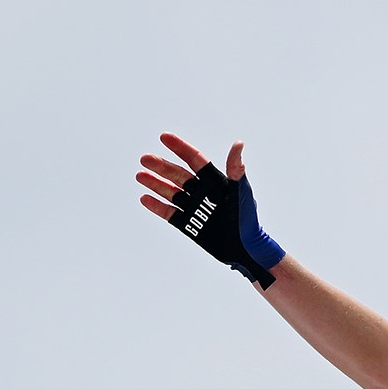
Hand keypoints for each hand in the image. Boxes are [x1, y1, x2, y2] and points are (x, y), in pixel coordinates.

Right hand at [137, 132, 285, 285]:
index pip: (194, 160)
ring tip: (140, 175)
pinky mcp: (190, 226)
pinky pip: (170, 214)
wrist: (246, 251)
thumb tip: (239, 143)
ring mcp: (195, 208)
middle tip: (144, 159)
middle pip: (178, 175)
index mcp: (214, 181)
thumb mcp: (241, 192)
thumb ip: (236, 169)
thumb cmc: (248, 220)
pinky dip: (158, 207)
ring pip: (171, 192)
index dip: (180, 148)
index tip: (164, 137)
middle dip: (161, 166)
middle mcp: (202, 192)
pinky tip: (144, 198)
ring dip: (155, 184)